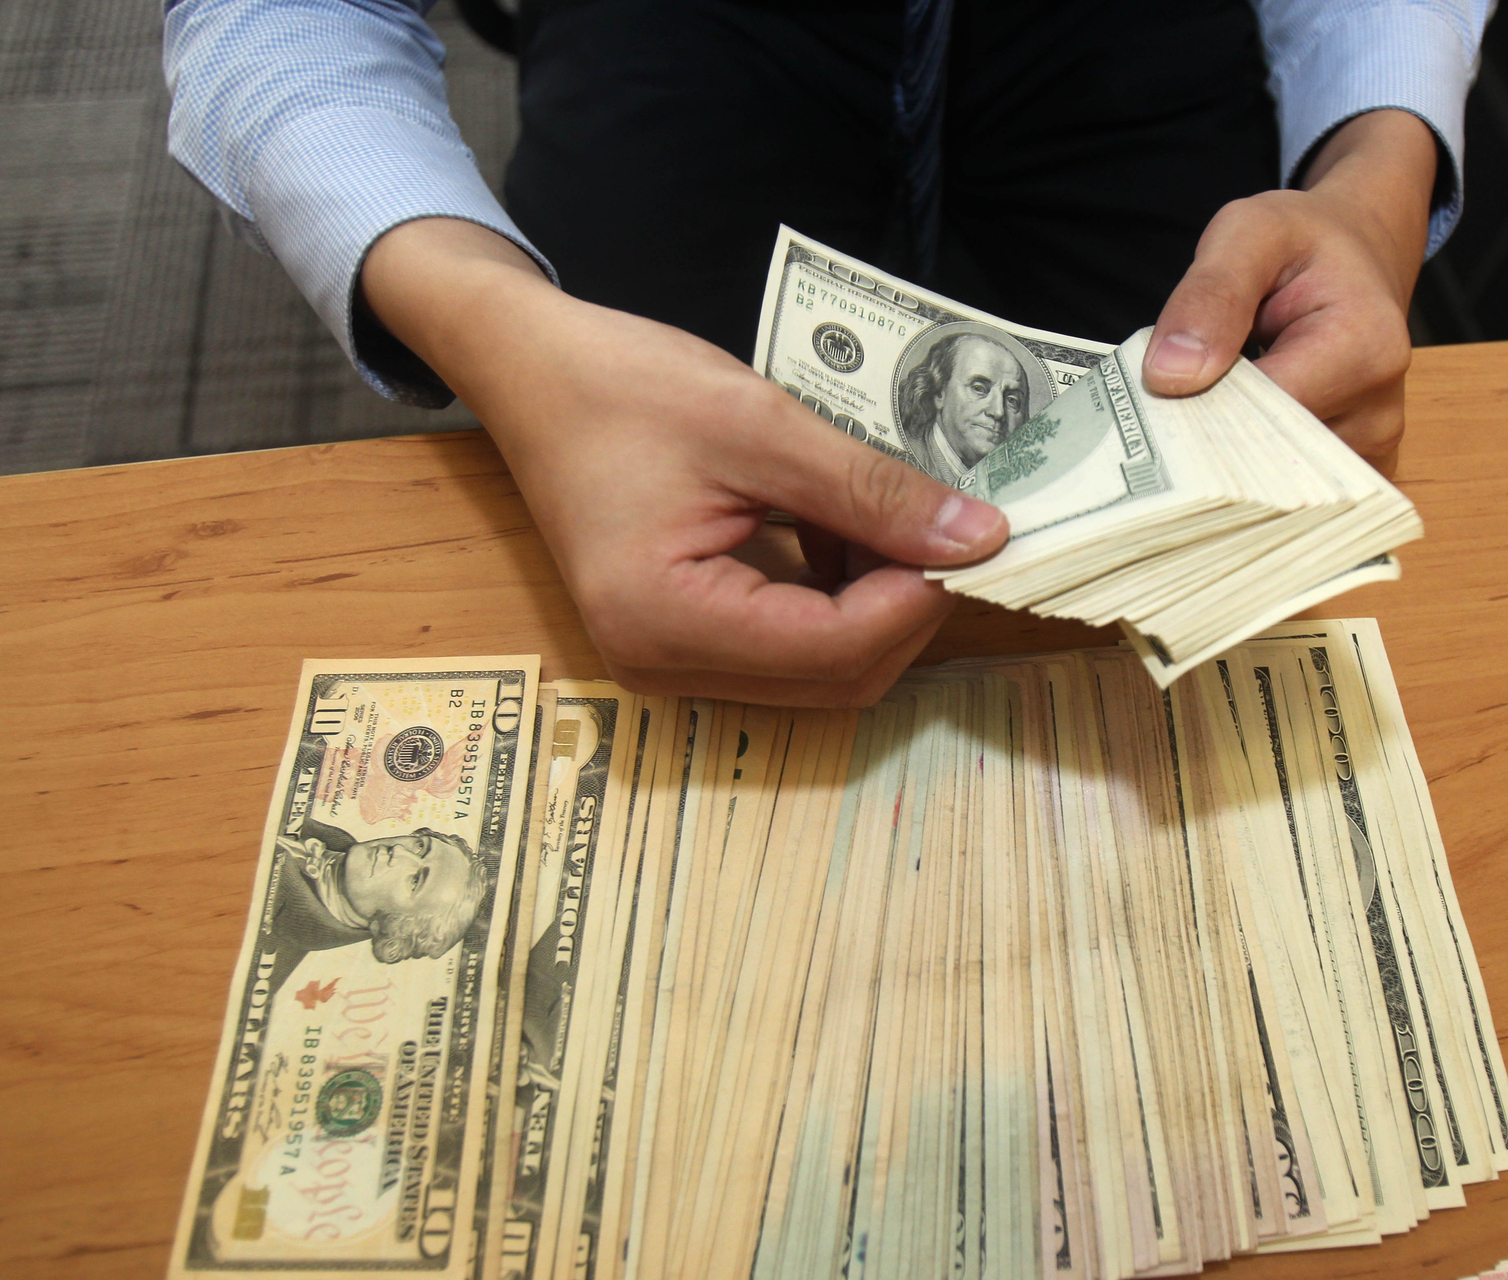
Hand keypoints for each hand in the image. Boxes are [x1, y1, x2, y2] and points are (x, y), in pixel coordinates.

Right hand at [361, 219, 1006, 706]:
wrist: (528, 371)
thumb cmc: (620, 385)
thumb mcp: (757, 423)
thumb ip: (869, 490)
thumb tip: (979, 538)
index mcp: (665, 620)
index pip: (836, 649)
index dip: (917, 598)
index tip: (967, 531)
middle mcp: (663, 666)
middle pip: (838, 679)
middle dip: (903, 607)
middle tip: (940, 522)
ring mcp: (669, 662)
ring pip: (822, 670)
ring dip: (875, 602)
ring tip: (882, 512)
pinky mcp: (682, 642)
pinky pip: (789, 646)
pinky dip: (837, 596)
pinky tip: (840, 526)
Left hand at [1141, 109, 1438, 469]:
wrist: (1357, 256)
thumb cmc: (1304, 244)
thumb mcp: (1249, 233)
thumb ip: (1210, 294)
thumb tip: (1172, 375)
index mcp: (1365, 349)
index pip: (1261, 419)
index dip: (1198, 417)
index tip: (1150, 407)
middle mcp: (1378, 414)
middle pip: (1267, 466)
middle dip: (1206, 448)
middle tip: (1155, 426)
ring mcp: (1371, 453)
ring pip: (1272, 489)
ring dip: (1224, 462)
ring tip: (1197, 420)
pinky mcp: (1354, 476)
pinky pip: (1289, 499)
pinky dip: (1247, 477)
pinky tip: (1222, 443)